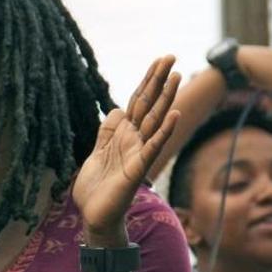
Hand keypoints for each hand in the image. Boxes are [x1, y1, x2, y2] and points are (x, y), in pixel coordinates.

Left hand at [73, 55, 180, 244]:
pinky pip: (153, 147)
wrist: (94, 215)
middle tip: (171, 56)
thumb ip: (107, 132)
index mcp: (123, 134)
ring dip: (166, 98)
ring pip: (154, 120)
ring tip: (176, 76)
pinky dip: (164, 131)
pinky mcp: (137, 168)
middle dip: (158, 81)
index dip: (147, 81)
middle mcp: (134, 140)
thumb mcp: (97, 152)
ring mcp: (138, 153)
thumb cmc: (97, 188)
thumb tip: (116, 110)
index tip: (159, 59)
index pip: (137, 101)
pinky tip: (174, 115)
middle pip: (148, 104)